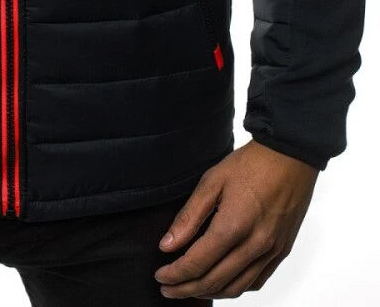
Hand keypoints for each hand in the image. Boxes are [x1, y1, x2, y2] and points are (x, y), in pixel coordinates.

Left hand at [154, 140, 318, 298]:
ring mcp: (270, 251)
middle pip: (214, 281)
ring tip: (190, 288)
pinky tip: (221, 282)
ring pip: (236, 288)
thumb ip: (189, 216)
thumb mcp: (212, 181)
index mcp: (233, 226)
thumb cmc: (250, 165)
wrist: (290, 157)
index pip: (197, 263)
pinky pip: (257, 281)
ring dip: (210, 292)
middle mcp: (254, 245)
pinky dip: (235, 287)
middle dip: (186, 289)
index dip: (175, 274)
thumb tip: (167, 245)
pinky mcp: (281, 251)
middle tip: (167, 288)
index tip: (160, 276)